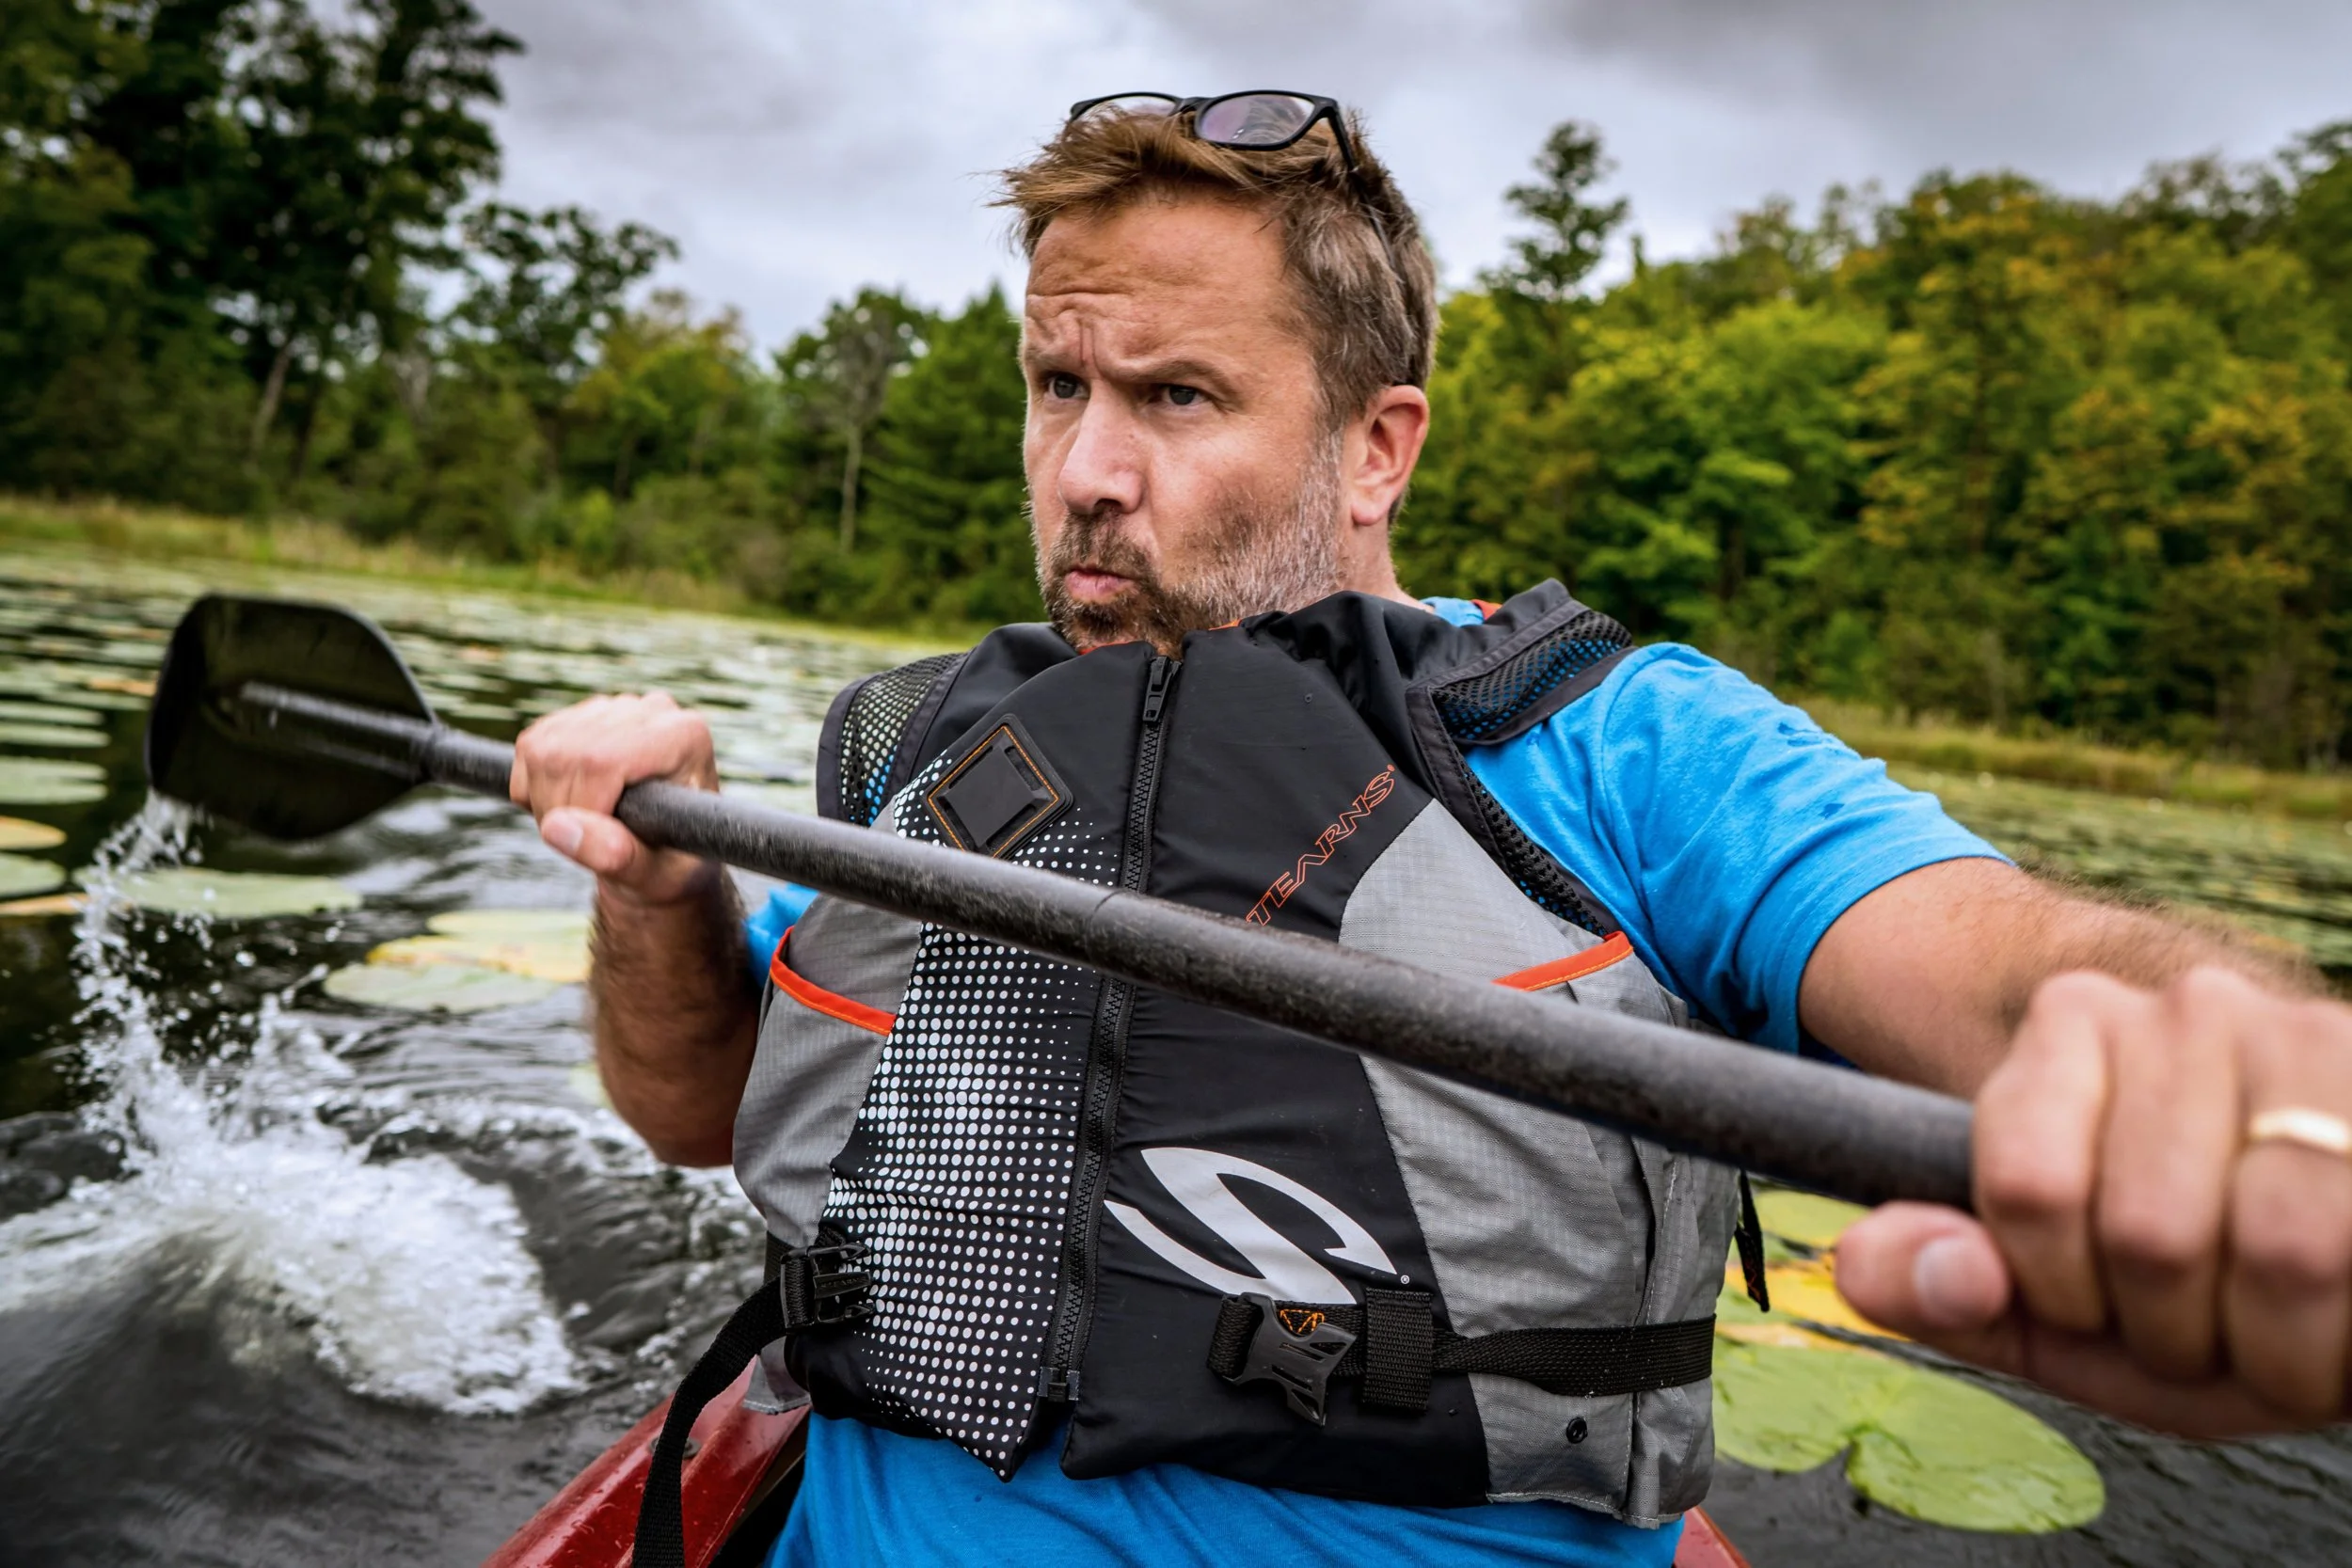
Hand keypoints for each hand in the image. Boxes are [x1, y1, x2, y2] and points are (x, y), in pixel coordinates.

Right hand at [510, 692, 720, 906]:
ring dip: (544, 803)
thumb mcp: (653, 872)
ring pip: (540, 750)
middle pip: (566, 754)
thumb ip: (616, 856)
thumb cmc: (668, 862)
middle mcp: (650, 710)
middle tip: (587, 844)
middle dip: (560, 811)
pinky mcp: (577, 716)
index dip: (583, 807)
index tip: (598, 842)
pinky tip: (572, 806)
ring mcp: (612, 708)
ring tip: (584, 829)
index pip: (602, 760)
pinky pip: (529, 748)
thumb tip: (557, 828)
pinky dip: (533, 790)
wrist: (662, 851)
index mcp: (683, 735)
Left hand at [1837, 965, 2351, 1436]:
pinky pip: (2347, 1247)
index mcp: (2075, 1024)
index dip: (2065, 1294)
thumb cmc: (2202, 1283)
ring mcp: (2302, 1037)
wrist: (2342, 1239)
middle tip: (2207, 1325)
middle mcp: (2186, 1008)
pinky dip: (2336, 1342)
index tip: (2099, 1305)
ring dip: (2274, 1347)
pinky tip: (2339, 1321)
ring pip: (2271, 1247)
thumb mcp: (2057, 1308)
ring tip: (2277, 1326)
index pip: (2029, 1188)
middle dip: (2177, 1334)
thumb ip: (1944, 1286)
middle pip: (2148, 1235)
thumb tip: (1858, 1264)